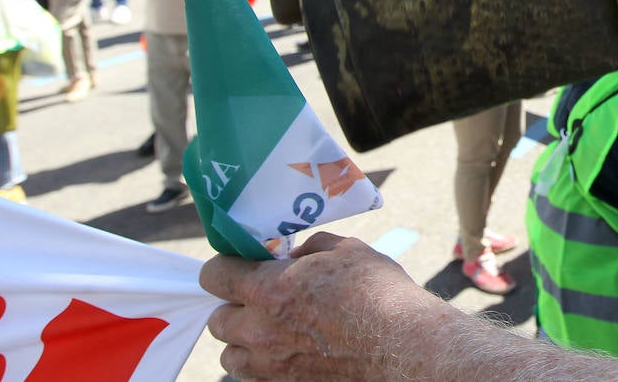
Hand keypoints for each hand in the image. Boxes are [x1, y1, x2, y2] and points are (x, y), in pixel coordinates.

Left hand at [200, 232, 445, 380]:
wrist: (403, 346)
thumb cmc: (380, 293)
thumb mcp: (348, 250)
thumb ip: (311, 249)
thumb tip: (294, 257)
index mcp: (269, 288)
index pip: (214, 275)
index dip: (224, 267)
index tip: (239, 266)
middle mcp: (259, 329)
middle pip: (217, 320)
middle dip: (234, 307)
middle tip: (261, 299)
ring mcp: (270, 364)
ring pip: (230, 356)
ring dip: (243, 341)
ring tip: (272, 330)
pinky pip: (254, 377)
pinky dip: (263, 365)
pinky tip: (290, 352)